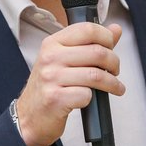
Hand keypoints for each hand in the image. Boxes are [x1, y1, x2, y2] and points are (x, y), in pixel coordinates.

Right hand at [15, 22, 123, 145]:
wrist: (29, 116)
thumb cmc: (50, 86)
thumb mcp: (65, 59)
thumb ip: (91, 43)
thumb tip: (116, 29)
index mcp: (53, 43)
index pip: (87, 29)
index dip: (106, 37)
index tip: (111, 47)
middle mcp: (50, 57)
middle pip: (97, 52)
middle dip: (114, 62)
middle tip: (115, 70)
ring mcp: (51, 78)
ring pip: (95, 75)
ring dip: (112, 83)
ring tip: (115, 87)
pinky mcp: (55, 99)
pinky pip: (86, 95)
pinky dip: (94, 98)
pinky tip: (91, 100)